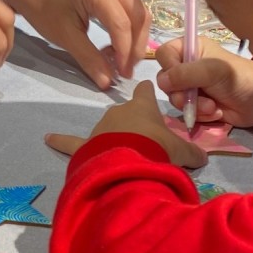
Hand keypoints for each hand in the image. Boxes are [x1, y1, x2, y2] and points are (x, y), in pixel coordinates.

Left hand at [0, 0, 149, 87]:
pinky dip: (130, 28)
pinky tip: (118, 45)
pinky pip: (132, 7)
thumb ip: (89, 59)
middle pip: (137, 16)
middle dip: (135, 47)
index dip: (125, 52)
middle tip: (126, 70)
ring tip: (122, 60)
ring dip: (136, 38)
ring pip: (139, 12)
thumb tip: (108, 83)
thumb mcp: (65, 36)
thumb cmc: (43, 8)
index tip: (123, 74)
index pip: (121, 24)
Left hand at [46, 80, 207, 166]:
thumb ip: (192, 153)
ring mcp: (101, 127)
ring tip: (124, 156)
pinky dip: (61, 142)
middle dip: (134, 125)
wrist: (131, 164)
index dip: (148, 91)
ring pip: (107, 129)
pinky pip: (72, 143)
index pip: (145, 91)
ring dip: (114, 139)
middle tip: (145, 143)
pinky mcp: (86, 145)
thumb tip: (204, 157)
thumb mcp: (182, 152)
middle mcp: (119, 112)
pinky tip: (48, 139)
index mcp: (142, 107)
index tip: (148, 88)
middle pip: (126, 113)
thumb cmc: (157, 149)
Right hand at [155, 37, 252, 126]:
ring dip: (193, 106)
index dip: (168, 67)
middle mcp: (188, 66)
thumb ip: (186, 73)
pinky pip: (186, 111)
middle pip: (166, 80)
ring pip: (175, 98)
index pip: (164, 54)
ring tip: (212, 107)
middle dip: (181, 93)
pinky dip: (200, 115)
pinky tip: (216, 112)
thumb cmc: (240, 78)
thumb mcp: (213, 71)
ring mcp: (192, 86)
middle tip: (195, 98)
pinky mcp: (198, 104)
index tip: (179, 79)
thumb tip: (162, 81)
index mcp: (191, 49)